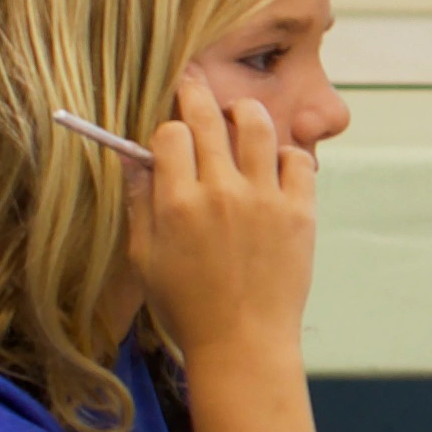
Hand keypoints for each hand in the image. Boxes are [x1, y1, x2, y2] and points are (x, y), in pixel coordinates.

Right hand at [125, 80, 322, 377]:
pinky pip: (297, 159)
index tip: (171, 136)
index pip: (171, 133)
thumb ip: (139, 202)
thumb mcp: (144, 257)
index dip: (169, 129)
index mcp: (177, 203)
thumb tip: (131, 156)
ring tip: (239, 116)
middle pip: (210, 118)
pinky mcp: (300, 212)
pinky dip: (285, 154)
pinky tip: (273, 164)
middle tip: (196, 87)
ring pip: (258, 125)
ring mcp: (265, 199)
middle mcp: (221, 193)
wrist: (242, 343)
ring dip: (245, 113)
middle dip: (198, 96)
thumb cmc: (186, 306)